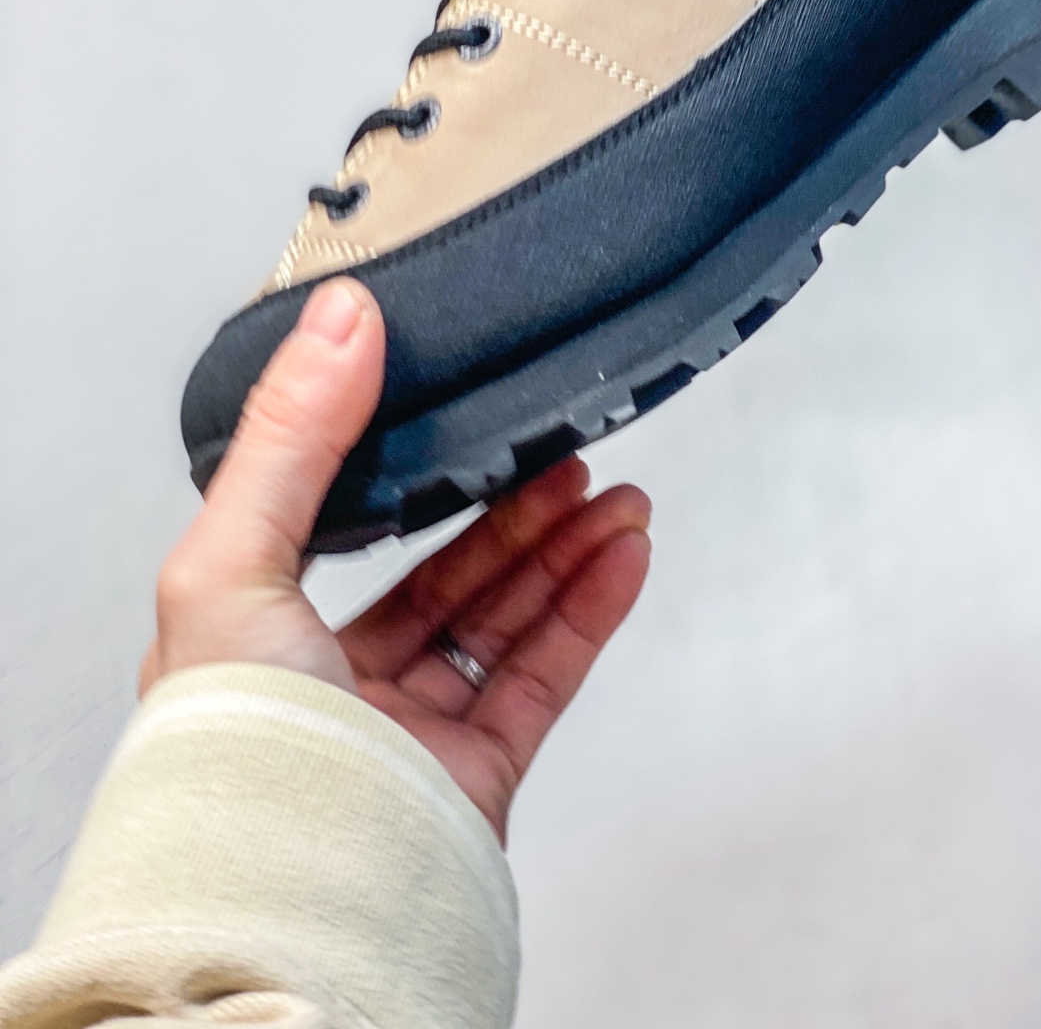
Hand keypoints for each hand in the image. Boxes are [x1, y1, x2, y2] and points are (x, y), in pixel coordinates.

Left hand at [143, 278, 651, 840]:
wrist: (299, 906)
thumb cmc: (236, 758)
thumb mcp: (233, 562)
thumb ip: (293, 437)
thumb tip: (338, 319)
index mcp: (255, 632)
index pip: (343, 527)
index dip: (414, 467)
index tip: (470, 410)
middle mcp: (332, 682)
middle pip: (444, 574)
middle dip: (516, 509)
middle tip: (569, 452)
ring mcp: (409, 732)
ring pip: (503, 621)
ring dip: (568, 551)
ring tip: (620, 495)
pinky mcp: (473, 777)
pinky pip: (544, 676)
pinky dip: (591, 611)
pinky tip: (622, 557)